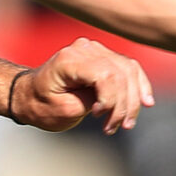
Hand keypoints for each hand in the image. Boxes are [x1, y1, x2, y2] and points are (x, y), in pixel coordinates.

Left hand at [11, 37, 153, 134]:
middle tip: (117, 127)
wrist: (30, 96)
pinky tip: (146, 102)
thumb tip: (116, 99)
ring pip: (129, 71)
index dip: (111, 100)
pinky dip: (138, 86)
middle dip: (124, 104)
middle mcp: (84, 48)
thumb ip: (91, 101)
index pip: (106, 75)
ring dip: (133, 100)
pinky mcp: (103, 56)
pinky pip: (129, 69)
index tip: (99, 118)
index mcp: (69, 59)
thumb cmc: (41, 106)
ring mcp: (95, 49)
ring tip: (125, 124)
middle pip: (121, 73)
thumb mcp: (64, 110)